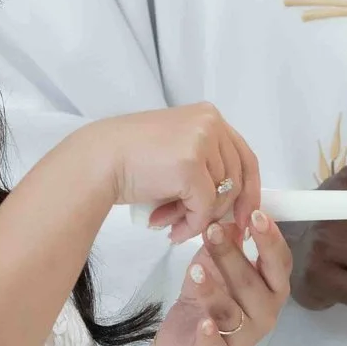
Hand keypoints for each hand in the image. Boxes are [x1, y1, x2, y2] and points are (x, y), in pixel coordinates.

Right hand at [107, 104, 260, 239]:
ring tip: (172, 224)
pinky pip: (204, 207)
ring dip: (198, 219)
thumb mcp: (177, 151)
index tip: (245, 218)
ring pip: (221, 196)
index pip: (245, 157)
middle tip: (198, 228)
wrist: (98, 161)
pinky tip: (171, 229)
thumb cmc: (129, 159)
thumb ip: (206, 166)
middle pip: (236, 179)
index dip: (249, 191)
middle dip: (219, 211)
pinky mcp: (191, 166)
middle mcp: (211, 124)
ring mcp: (202, 142)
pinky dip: (191, 224)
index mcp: (209, 116)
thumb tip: (233, 207)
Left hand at [152, 211, 291, 345]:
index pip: (278, 262)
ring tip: (196, 269)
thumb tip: (233, 213)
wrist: (184, 340)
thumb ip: (228, 241)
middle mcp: (265, 313)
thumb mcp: (216, 264)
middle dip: (233, 256)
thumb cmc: (208, 297)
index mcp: (271, 288)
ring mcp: (243, 336)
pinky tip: (204, 324)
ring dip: (214, 291)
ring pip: (232, 312)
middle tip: (213, 230)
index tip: (256, 214)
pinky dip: (210, 335)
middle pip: (253, 284)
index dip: (270, 239)